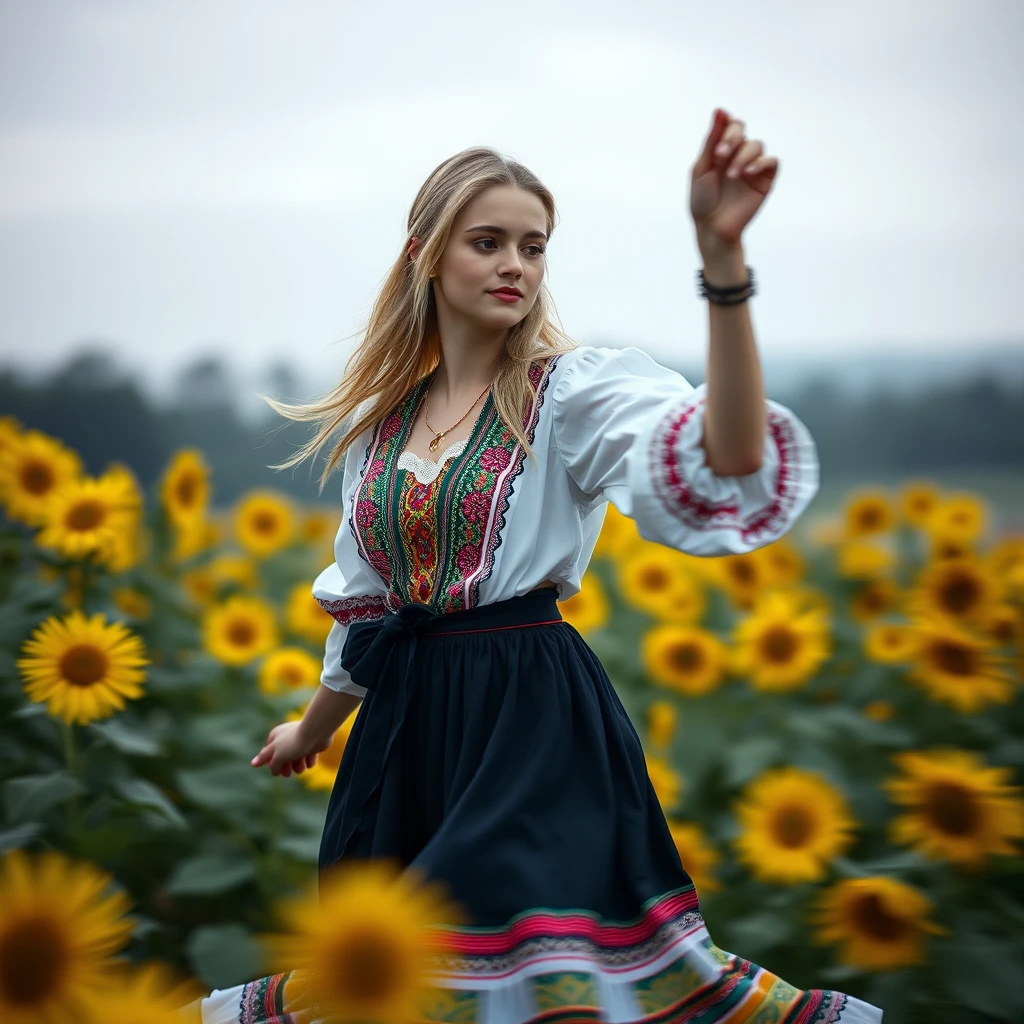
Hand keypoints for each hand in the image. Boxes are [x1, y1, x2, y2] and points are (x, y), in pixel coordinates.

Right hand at [251, 721, 331, 777]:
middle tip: (288, 773)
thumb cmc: (294, 742)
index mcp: (274, 737)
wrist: (316, 732)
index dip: (272, 764)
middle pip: (282, 760)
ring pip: (296, 761)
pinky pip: (308, 759)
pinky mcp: (311, 746)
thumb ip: (267, 761)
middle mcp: (286, 739)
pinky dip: (309, 760)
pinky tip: (310, 756)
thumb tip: (253, 764)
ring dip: (298, 766)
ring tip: (301, 764)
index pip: (268, 755)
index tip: (277, 770)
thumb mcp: (277, 755)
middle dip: (285, 768)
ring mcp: (299, 743)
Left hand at [690, 108, 778, 251]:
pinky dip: (760, 163)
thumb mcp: (701, 168)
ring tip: (731, 176)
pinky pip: (771, 161)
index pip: (730, 125)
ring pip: (756, 145)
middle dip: (731, 138)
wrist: (712, 227)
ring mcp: (752, 166)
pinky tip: (748, 173)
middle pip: (743, 130)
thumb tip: (720, 110)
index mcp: (721, 150)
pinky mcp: (765, 179)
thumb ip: (711, 140)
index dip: (726, 127)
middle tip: (719, 155)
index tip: (716, 143)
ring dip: (742, 156)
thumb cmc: (702, 200)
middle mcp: (737, 154)